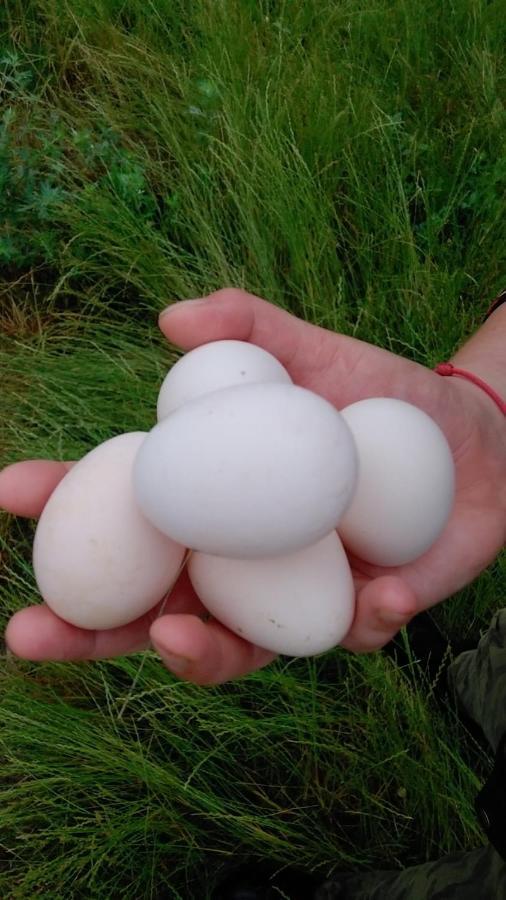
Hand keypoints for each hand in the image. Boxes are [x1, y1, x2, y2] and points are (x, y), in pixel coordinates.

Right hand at [1, 289, 503, 681]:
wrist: (474, 437)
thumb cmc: (382, 398)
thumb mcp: (312, 352)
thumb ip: (248, 329)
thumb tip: (170, 319)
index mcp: (219, 505)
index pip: (128, 516)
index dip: (62, 510)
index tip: (9, 492)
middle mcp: (245, 564)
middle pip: (153, 607)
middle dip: (87, 631)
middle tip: (27, 635)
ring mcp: (302, 598)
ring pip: (238, 648)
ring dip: (199, 654)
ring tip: (172, 637)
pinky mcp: (371, 615)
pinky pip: (356, 631)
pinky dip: (363, 618)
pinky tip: (378, 594)